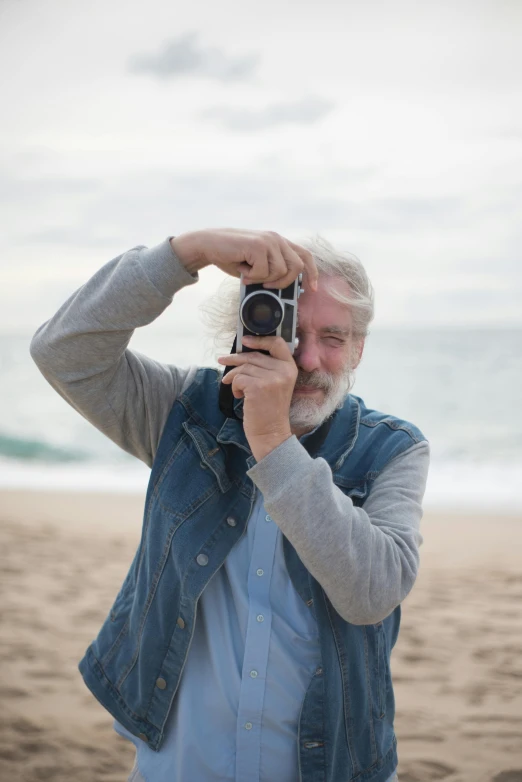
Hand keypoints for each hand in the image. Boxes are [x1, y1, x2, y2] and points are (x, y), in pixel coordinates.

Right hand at [170, 228, 317, 290]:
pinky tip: (242, 269)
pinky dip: (251, 276)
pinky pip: (263, 271)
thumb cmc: (232, 257)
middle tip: (265, 285)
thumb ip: (272, 271)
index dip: (312, 273)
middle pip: (296, 268)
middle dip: (283, 283)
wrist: (209, 245)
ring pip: (279, 272)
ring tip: (248, 273)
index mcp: (279, 242)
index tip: (311, 289)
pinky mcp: (258, 245)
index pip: (305, 256)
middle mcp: (277, 239)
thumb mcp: (257, 265)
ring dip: (262, 279)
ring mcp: (268, 241)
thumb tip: (286, 290)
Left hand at [217, 334, 296, 460]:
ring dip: (234, 377)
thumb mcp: (276, 385)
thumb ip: (267, 368)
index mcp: (290, 368)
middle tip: (222, 360)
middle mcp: (283, 370)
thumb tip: (243, 354)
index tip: (245, 340)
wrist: (271, 433)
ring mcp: (271, 378)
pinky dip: (234, 387)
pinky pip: (238, 378)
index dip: (259, 339)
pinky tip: (239, 397)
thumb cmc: (269, 410)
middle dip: (235, 358)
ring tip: (235, 388)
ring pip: (243, 367)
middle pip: (254, 355)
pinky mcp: (258, 386)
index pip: (277, 343)